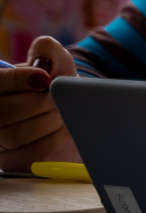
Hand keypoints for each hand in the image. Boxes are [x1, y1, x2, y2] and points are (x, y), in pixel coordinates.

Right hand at [0, 37, 80, 170]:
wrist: (71, 113)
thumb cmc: (58, 85)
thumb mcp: (55, 61)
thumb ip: (47, 50)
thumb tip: (41, 62)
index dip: (18, 80)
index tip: (44, 78)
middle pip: (5, 111)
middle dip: (41, 103)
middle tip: (60, 99)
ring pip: (17, 134)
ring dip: (49, 121)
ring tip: (62, 113)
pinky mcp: (12, 162)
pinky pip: (31, 153)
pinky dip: (53, 140)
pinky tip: (61, 129)